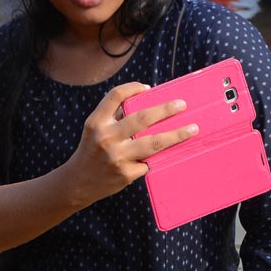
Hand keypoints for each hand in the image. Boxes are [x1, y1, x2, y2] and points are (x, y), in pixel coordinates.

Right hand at [65, 82, 196, 204]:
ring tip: (192, 128)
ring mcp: (117, 157)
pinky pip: (148, 162)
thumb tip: (148, 101)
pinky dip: (155, 157)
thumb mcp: (95, 129)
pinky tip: (164, 155)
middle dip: (166, 110)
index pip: (116, 96)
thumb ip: (115, 116)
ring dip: (176, 135)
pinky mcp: (126, 174)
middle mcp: (106, 137)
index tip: (149, 88)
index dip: (133, 88)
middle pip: (142, 118)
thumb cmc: (92, 150)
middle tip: (182, 105)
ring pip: (154, 143)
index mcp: (96, 122)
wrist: (78, 183)